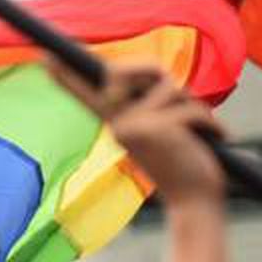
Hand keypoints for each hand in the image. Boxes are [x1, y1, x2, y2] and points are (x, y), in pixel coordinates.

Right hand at [47, 60, 224, 207]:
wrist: (195, 202)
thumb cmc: (185, 163)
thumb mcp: (164, 129)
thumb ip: (155, 102)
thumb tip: (158, 77)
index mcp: (117, 125)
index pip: (88, 96)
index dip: (67, 77)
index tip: (44, 59)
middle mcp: (118, 126)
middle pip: (135, 71)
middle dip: (157, 73)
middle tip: (180, 97)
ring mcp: (135, 127)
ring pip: (171, 88)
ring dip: (195, 108)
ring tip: (200, 134)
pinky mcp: (157, 129)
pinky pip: (191, 108)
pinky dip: (210, 123)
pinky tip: (216, 140)